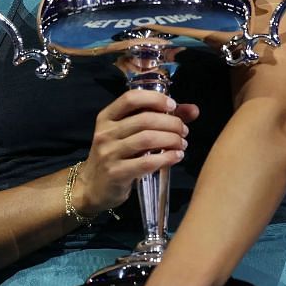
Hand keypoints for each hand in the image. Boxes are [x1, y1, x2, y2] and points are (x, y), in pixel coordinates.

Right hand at [73, 89, 199, 214]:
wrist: (92, 186)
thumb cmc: (115, 156)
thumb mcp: (128, 134)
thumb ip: (158, 119)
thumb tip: (193, 110)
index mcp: (106, 118)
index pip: (130, 98)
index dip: (155, 98)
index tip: (172, 106)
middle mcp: (105, 133)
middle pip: (144, 119)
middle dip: (171, 123)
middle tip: (183, 131)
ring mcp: (109, 153)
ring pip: (147, 139)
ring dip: (172, 140)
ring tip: (182, 144)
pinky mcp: (116, 173)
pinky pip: (147, 162)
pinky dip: (167, 158)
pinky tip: (176, 156)